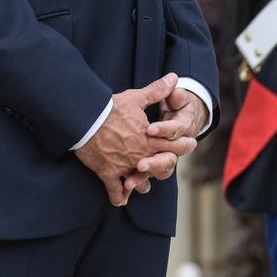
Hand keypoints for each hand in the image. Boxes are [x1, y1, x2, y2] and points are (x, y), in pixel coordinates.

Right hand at [74, 73, 190, 206]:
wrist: (86, 120)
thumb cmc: (110, 108)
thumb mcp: (136, 97)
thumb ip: (157, 90)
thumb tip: (174, 77)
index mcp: (148, 139)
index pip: (173, 144)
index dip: (183, 145)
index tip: (191, 144)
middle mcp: (139, 156)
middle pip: (160, 165)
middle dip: (166, 165)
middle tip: (170, 164)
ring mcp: (124, 167)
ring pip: (139, 182)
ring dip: (142, 183)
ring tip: (144, 185)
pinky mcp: (108, 173)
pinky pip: (116, 191)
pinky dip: (119, 196)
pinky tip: (122, 199)